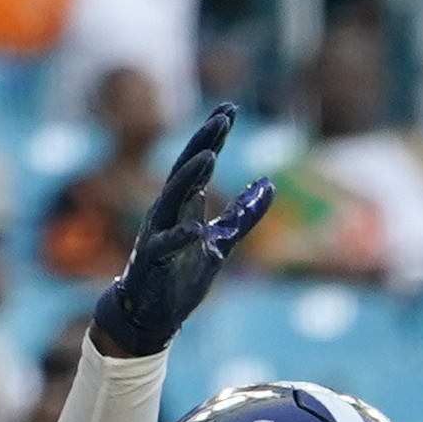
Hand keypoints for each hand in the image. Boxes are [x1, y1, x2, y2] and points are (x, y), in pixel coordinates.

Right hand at [92, 105, 273, 358]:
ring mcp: (158, 233)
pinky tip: (198, 229)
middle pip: (186, 169)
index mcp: (185, 204)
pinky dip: (181, 236)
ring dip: (189, 175)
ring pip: (172, 197)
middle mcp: (169, 211)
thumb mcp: (221, 241)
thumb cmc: (181, 274)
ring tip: (209, 155)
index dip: (214, 135)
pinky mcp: (152, 261)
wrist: (152, 313)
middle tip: (222, 117)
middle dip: (203, 142)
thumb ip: (242, 215)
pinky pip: (166, 245)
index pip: (200, 161)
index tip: (230, 107)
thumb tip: (270, 185)